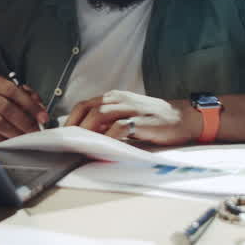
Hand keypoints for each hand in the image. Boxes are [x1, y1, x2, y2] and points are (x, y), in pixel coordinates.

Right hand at [0, 75, 48, 142]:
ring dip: (16, 132)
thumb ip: (28, 96)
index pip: (13, 91)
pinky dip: (4, 140)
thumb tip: (40, 110)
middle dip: (25, 122)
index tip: (42, 116)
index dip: (30, 105)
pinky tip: (13, 141)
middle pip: (6, 108)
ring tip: (26, 137)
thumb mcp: (12, 90)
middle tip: (35, 130)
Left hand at [65, 90, 199, 145]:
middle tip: (67, 142)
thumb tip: (87, 135)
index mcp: (114, 97)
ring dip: (87, 131)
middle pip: (87, 109)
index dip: (70, 119)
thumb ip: (109, 121)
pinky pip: (119, 127)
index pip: (84, 105)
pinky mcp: (140, 120)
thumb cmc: (153, 119)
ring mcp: (130, 108)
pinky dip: (108, 137)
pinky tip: (103, 147)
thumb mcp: (128, 114)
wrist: (182, 118)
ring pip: (99, 115)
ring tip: (80, 144)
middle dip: (74, 126)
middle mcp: (119, 99)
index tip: (63, 135)